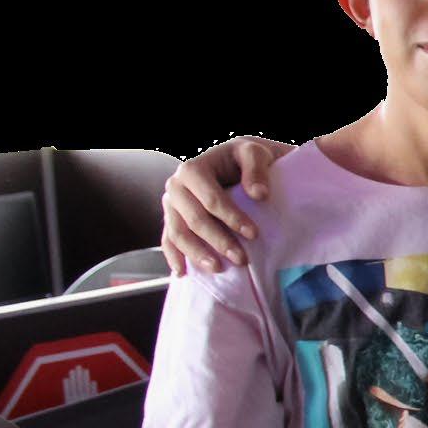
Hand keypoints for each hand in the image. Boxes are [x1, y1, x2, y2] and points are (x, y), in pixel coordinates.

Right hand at [159, 137, 291, 275]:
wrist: (235, 159)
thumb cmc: (246, 157)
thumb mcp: (254, 153)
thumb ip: (256, 169)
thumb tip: (259, 194)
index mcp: (192, 169)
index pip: (211, 199)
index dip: (231, 218)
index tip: (253, 234)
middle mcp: (175, 186)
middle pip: (194, 220)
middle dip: (218, 241)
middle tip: (242, 259)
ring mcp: (171, 204)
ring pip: (178, 234)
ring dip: (197, 255)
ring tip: (219, 269)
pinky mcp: (171, 218)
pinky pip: (168, 240)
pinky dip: (174, 257)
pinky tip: (183, 273)